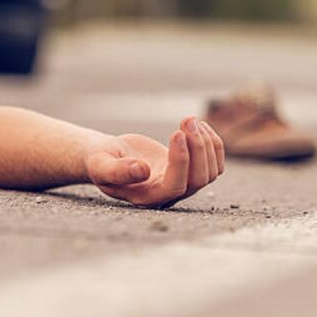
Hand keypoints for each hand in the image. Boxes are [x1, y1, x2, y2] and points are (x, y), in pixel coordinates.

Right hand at [85, 117, 224, 208]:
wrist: (109, 156)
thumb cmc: (102, 161)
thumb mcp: (102, 165)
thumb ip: (118, 171)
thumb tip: (142, 171)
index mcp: (148, 196)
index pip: (175, 186)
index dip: (181, 160)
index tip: (176, 132)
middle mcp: (169, 194)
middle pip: (199, 179)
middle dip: (198, 147)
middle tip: (187, 119)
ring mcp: (183, 183)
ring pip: (211, 172)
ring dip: (207, 143)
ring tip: (190, 119)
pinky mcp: (190, 170)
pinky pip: (215, 164)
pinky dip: (213, 143)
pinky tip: (199, 125)